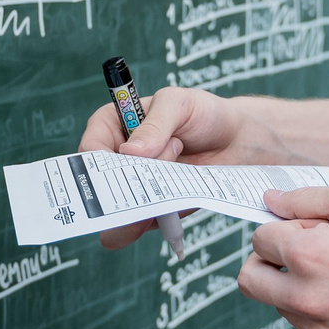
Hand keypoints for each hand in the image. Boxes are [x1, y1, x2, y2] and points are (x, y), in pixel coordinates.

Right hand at [76, 86, 267, 250]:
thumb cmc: (204, 113)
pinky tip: (175, 205)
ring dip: (143, 206)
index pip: (90, 150)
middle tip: (157, 174)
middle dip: (125, 187)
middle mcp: (118, 158)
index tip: (130, 163)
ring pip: (119, 211)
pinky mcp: (153, 207)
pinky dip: (157, 220)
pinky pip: (143, 224)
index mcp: (112, 125)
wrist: (237, 140)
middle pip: (101, 186)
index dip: (100, 162)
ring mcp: (135, 185)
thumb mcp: (179, 105)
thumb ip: (155, 125)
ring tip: (172, 184)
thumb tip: (130, 152)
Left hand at [240, 184, 328, 328]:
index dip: (281, 226)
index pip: (259, 238)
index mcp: (308, 256)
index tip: (304, 225)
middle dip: (268, 260)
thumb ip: (305, 200)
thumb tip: (270, 202)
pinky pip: (308, 327)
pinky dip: (319, 309)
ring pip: (280, 305)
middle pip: (251, 280)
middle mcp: (308, 300)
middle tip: (303, 247)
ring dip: (295, 286)